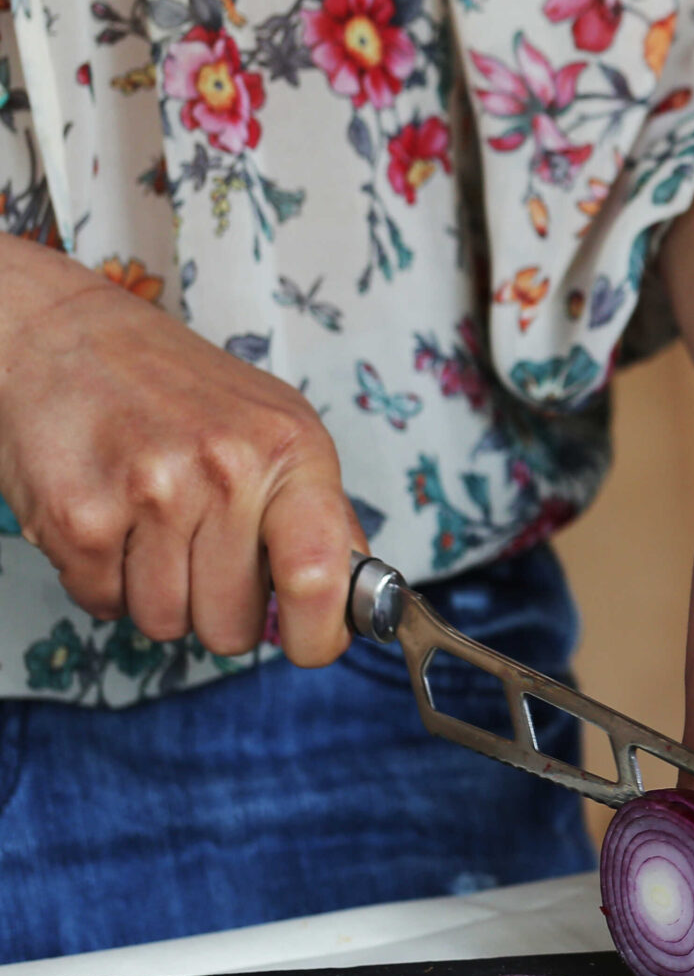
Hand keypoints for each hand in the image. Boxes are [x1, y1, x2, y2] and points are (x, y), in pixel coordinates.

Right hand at [0, 245, 361, 662]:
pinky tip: (108, 522)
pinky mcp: (81, 518)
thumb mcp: (275, 426)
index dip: (318, 634)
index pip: (320, 576)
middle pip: (233, 625)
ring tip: (150, 529)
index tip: (310, 644)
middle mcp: (224, 472)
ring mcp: (149, 495)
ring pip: (167, 623)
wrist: (58, 331)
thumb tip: (352, 600)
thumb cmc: (174, 386)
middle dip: (218, 608)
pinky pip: (105, 604)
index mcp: (290, 451)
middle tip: (199, 553)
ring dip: (157, 595)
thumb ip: (319, 513)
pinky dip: (104, 581)